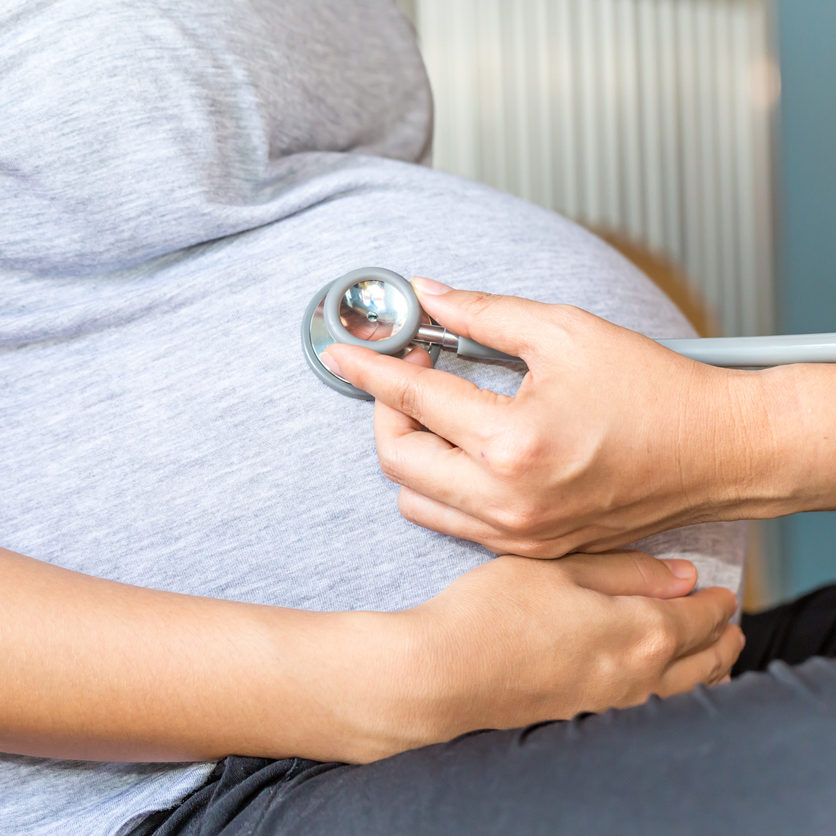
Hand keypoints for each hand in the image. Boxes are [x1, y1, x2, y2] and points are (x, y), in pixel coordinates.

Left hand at [322, 280, 773, 556]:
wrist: (716, 452)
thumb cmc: (656, 392)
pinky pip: (455, 523)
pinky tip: (467, 449)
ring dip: (411, 451)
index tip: (342, 353)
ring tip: (441, 411)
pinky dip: (442, 485)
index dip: (368, 369)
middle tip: (409, 373)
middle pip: (397, 460)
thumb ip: (483, 314)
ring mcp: (519, 533)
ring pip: (416, 500)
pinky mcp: (531, 547)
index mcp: (514, 443)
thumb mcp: (565, 332)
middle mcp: (509, 500)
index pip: (412, 400)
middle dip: (385, 410)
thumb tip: (430, 296)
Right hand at [395, 552, 741, 748]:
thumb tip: (682, 577)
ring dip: (704, 669)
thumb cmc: (495, 611)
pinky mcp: (584, 714)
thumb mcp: (559, 568)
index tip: (722, 590)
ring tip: (712, 655)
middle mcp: (637, 677)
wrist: (444, 674)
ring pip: (680, 690)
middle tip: (730, 623)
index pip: (699, 618)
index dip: (715, 601)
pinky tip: (658, 678)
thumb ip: (625, 570)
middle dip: (720, 639)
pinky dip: (674, 688)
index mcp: (640, 634)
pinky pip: (652, 703)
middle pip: (701, 661)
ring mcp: (611, 703)